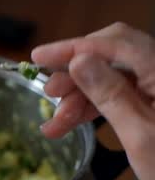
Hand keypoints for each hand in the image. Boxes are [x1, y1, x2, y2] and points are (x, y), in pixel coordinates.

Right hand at [32, 22, 154, 179]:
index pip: (115, 43)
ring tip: (55, 123)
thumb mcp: (140, 135)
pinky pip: (119, 94)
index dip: (73, 47)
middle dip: (75, 76)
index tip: (39, 57)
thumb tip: (79, 61)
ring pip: (111, 78)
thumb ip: (110, 94)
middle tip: (48, 95)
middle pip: (112, 56)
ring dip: (80, 97)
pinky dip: (94, 107)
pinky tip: (71, 124)